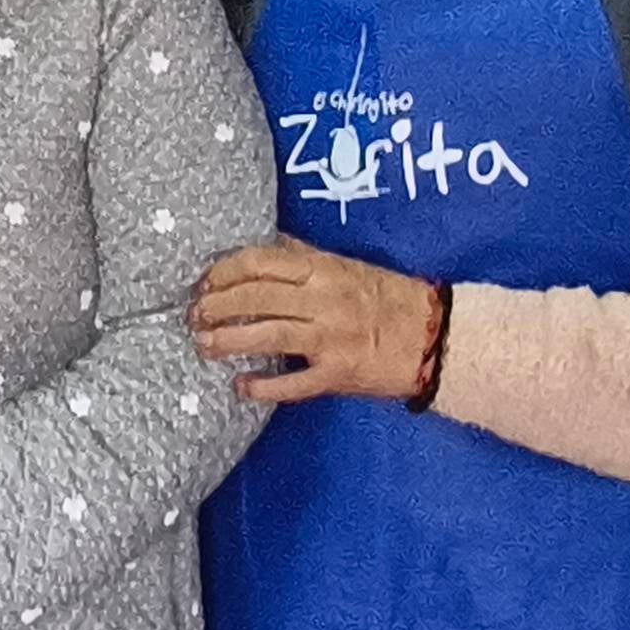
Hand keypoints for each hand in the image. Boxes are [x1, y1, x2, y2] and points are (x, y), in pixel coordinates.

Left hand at [190, 239, 439, 405]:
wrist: (435, 336)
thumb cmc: (388, 298)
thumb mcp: (346, 265)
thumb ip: (306, 257)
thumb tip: (268, 242)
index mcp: (323, 269)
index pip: (261, 262)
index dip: (224, 271)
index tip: (204, 282)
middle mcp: (324, 300)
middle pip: (256, 298)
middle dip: (217, 306)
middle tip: (194, 317)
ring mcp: (331, 338)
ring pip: (269, 335)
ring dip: (230, 341)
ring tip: (205, 346)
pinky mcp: (339, 374)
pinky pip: (295, 383)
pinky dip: (265, 386)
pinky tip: (242, 388)